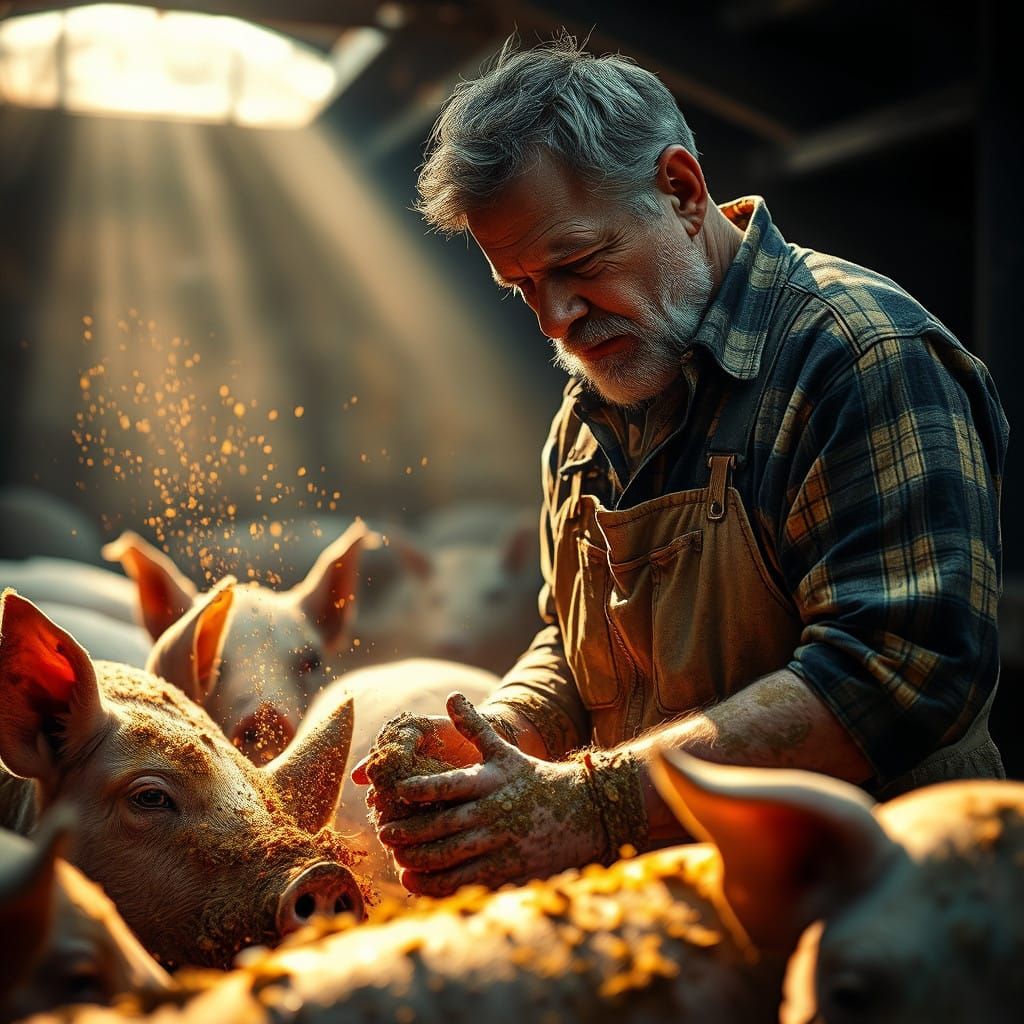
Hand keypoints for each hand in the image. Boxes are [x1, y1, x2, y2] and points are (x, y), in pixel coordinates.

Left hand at [374, 693, 607, 896]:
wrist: (581, 812)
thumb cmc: (533, 778)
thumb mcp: (504, 751)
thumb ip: (475, 727)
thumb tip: (451, 697)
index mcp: (490, 783)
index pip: (450, 784)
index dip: (422, 787)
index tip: (397, 790)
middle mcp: (493, 814)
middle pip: (443, 826)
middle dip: (409, 831)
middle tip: (384, 833)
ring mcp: (500, 845)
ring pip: (450, 858)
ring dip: (419, 861)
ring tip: (398, 859)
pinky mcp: (506, 871)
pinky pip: (465, 882)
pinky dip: (438, 886)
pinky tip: (416, 882)